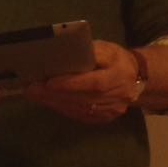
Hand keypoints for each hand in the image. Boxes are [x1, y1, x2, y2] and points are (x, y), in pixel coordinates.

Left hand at [24, 40, 140, 123]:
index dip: (71, 84)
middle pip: (84, 98)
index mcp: (120, 73)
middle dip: (55, 94)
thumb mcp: (106, 49)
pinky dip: (62, 108)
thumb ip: (87, 51)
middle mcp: (119, 94)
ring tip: (33, 95)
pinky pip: (81, 115)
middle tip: (31, 90)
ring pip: (81, 109)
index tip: (48, 82)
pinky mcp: (106, 117)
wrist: (137, 78)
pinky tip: (47, 101)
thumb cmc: (115, 59)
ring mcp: (114, 109)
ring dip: (54, 102)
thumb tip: (59, 53)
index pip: (95, 82)